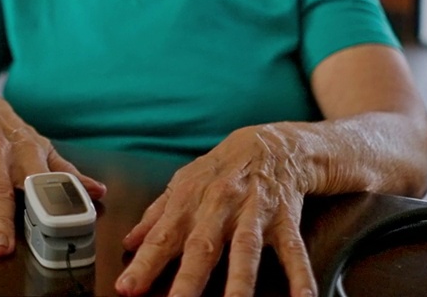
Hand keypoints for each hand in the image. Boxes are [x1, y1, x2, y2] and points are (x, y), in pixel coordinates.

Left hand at [116, 124, 316, 296]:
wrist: (269, 144)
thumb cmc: (220, 170)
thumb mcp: (182, 184)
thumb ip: (156, 215)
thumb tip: (129, 243)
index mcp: (189, 200)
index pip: (162, 237)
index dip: (144, 263)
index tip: (127, 288)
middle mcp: (219, 207)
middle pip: (201, 247)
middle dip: (188, 280)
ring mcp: (254, 213)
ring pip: (245, 250)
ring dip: (239, 281)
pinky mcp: (285, 218)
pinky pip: (293, 249)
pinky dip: (300, 273)